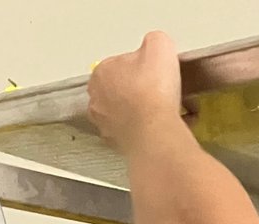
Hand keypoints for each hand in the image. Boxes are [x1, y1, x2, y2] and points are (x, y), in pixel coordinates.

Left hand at [89, 32, 185, 154]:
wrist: (155, 132)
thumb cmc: (153, 91)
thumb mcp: (159, 46)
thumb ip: (154, 41)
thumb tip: (155, 47)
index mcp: (101, 72)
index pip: (120, 63)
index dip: (140, 67)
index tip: (153, 73)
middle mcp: (97, 100)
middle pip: (120, 90)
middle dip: (138, 91)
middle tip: (158, 92)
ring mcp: (105, 126)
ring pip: (126, 114)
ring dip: (141, 112)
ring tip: (161, 112)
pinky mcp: (117, 146)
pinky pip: (133, 134)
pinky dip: (145, 132)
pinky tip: (160, 128)